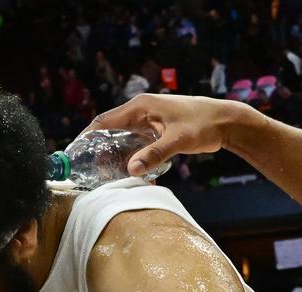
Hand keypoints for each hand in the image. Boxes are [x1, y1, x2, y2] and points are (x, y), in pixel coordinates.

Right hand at [84, 93, 251, 177]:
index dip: (87, 136)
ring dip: (115, 155)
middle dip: (99, 150)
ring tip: (105, 175)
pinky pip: (137, 144)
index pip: (104, 120)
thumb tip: (131, 170)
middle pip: (111, 131)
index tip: (76, 153)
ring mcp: (149, 121)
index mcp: (140, 107)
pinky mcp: (157, 131)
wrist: (225, 122)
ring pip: (123, 139)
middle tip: (90, 171)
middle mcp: (141, 112)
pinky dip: (131, 156)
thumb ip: (154, 154)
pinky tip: (129, 173)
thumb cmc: (202, 125)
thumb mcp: (177, 140)